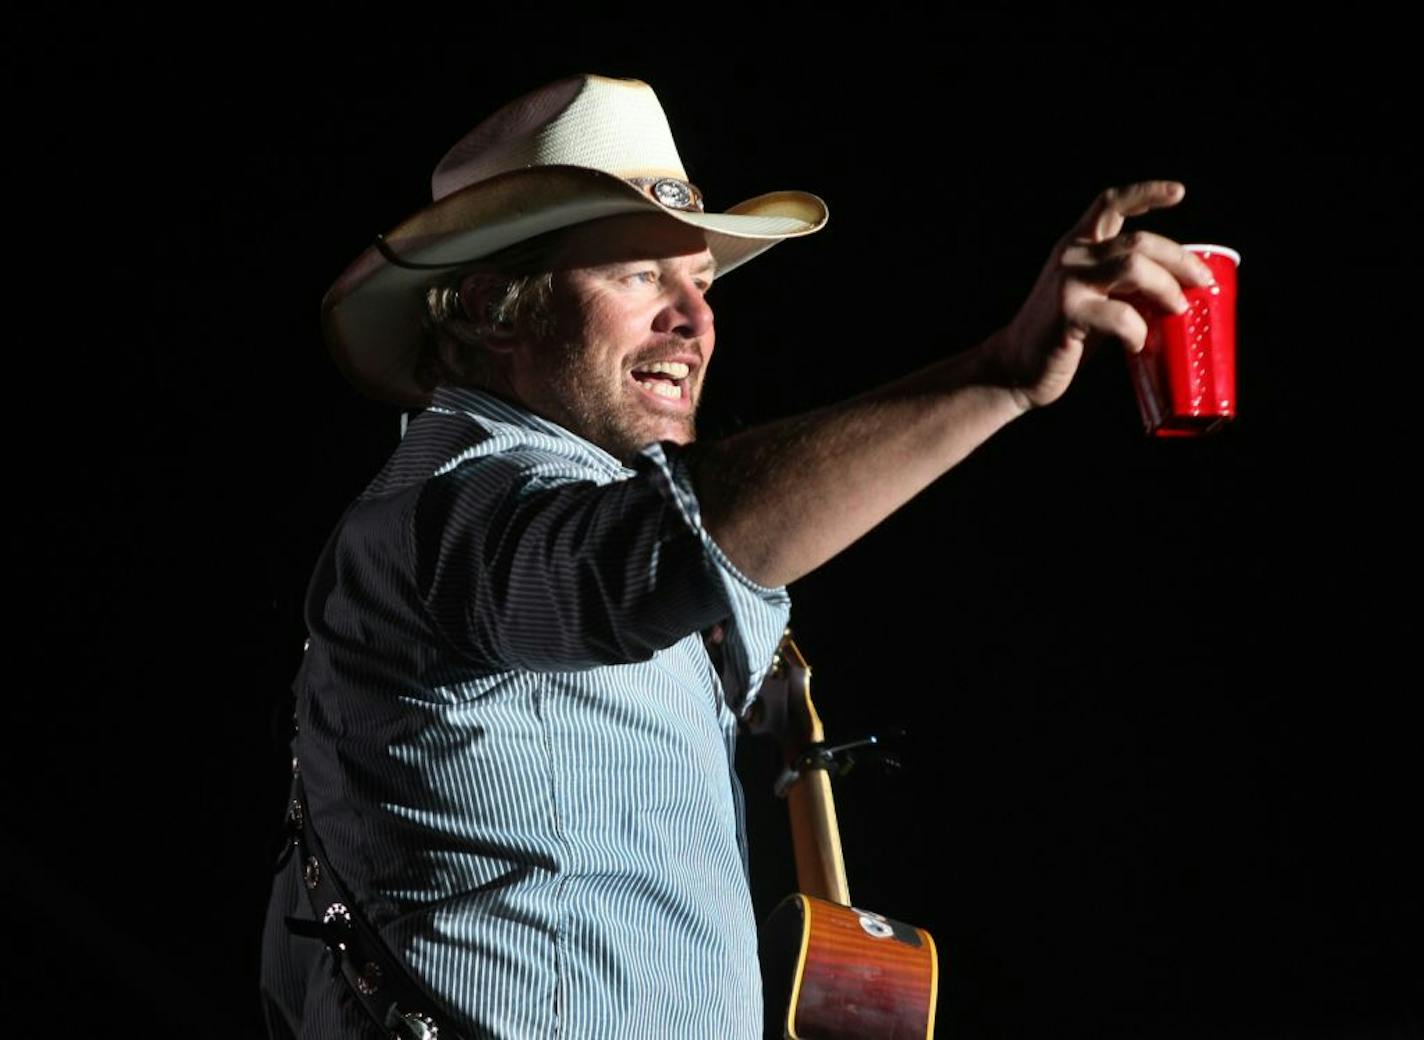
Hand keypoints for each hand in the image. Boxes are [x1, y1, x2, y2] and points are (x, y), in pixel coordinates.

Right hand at [987, 181, 1215, 411]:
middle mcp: (1071, 256)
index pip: (1109, 203)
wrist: (1015, 367)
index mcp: (1075, 246)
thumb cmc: (1060, 335)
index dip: (1146, 192)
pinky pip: (1120, 315)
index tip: (1178, 193)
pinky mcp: (1068, 313)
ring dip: (1166, 288)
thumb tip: (1175, 284)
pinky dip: (1138, 331)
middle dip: (1179, 260)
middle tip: (1201, 281)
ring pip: (1134, 267)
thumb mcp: (1090, 296)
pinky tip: (1137, 343)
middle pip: (1139, 241)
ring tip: (1178, 309)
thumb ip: (1121, 282)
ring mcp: (1067, 283)